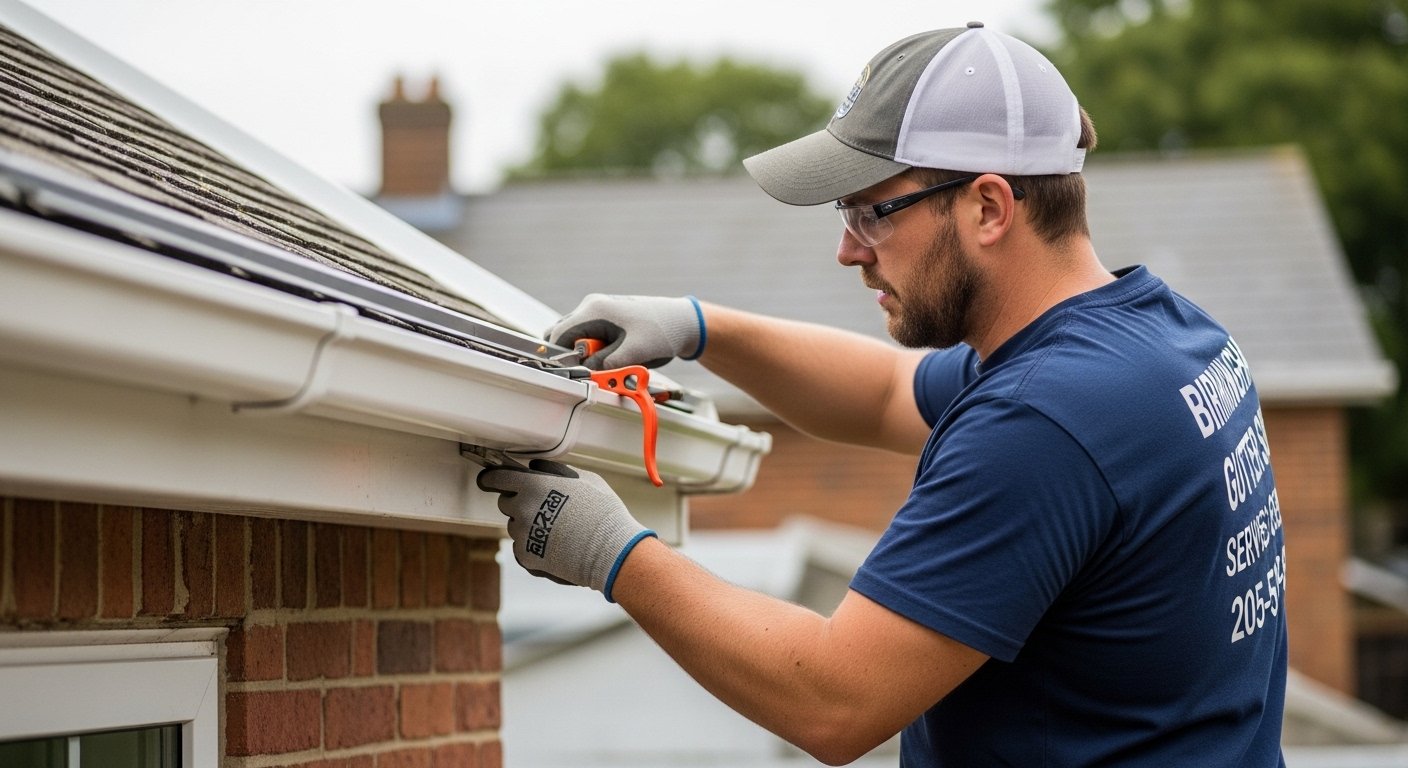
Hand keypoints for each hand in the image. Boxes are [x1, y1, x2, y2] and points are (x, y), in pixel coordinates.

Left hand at [476, 459, 655, 600]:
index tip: (488, 480)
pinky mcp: (527, 557)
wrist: (610, 550)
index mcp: (532, 485)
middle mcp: (522, 509)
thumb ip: (554, 471)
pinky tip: (556, 546)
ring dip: (528, 526)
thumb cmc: (602, 512)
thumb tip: (536, 468)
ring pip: (515, 527)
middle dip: (519, 503)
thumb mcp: (583, 479)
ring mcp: (522, 535)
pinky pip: (522, 548)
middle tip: (544, 508)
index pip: (496, 478)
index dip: (490, 479)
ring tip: (557, 530)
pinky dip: (534, 547)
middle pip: (506, 503)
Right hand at [548, 294, 705, 368]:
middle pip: (563, 336)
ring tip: (611, 362)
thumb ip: (606, 364)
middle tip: (593, 368)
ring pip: (576, 340)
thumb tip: (585, 373)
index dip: (559, 357)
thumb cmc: (661, 331)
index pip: (559, 334)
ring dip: (587, 356)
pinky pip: (590, 341)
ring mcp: (598, 314)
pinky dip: (596, 353)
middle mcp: (591, 308)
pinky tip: (615, 357)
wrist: (681, 323)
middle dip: (572, 356)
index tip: (571, 373)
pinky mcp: (606, 323)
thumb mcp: (634, 352)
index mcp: (594, 310)